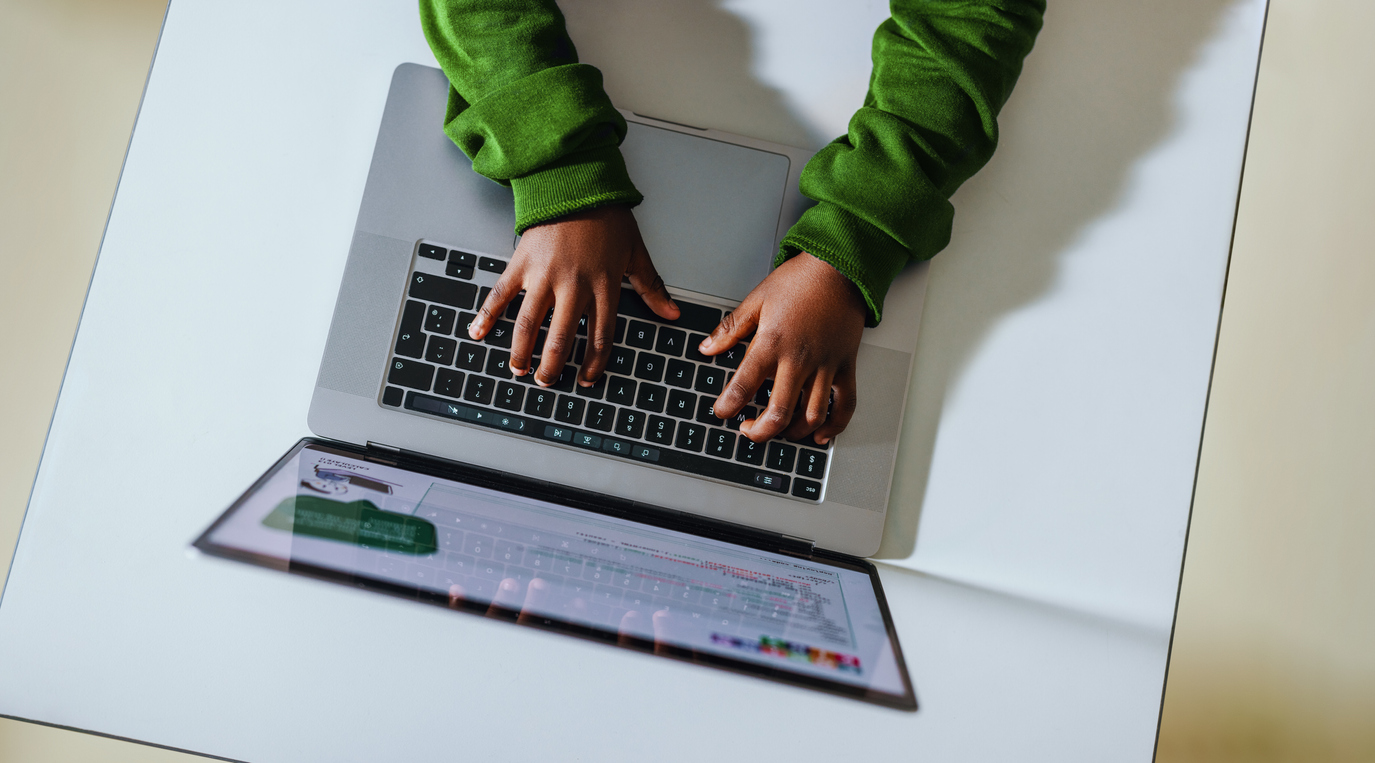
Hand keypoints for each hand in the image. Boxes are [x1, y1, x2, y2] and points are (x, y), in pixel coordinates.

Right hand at [467, 205, 679, 385]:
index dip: (594, 363)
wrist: (576, 183)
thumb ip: (651, 287)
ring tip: (518, 369)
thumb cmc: (607, 217)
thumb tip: (672, 313)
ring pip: (530, 324)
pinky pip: (500, 294)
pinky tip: (478, 334)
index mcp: (603, 287)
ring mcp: (544, 276)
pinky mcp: (521, 263)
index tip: (585, 379)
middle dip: (553, 366)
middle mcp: (573, 286)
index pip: (601, 336)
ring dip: (522, 351)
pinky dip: (487, 315)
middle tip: (547, 381)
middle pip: (562, 337)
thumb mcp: (635, 252)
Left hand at [702, 253, 865, 444]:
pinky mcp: (846, 365)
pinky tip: (820, 435)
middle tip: (748, 429)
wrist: (840, 268)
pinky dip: (834, 426)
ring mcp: (825, 365)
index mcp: (772, 342)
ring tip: (780, 431)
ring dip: (792, 432)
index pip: (744, 385)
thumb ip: (730, 329)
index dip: (728, 406)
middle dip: (760, 431)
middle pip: (779, 412)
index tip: (722, 412)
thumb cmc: (800, 280)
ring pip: (811, 415)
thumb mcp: (757, 300)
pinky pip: (845, 405)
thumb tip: (706, 347)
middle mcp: (799, 359)